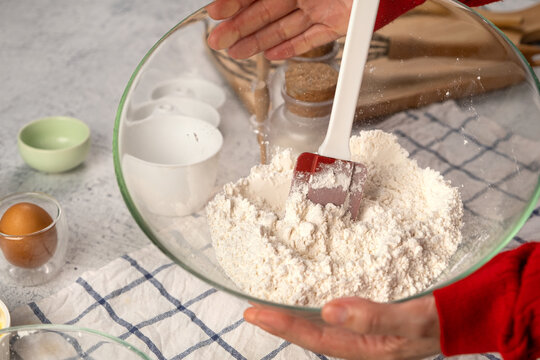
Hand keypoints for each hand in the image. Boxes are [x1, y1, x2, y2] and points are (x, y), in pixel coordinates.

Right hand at [206, 0, 351, 59]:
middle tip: (217, 41)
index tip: (215, 13)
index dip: (234, 2)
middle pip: (264, 12)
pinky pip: (310, 38)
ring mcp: (319, 8)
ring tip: (236, 53)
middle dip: (239, 27)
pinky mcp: (336, 24)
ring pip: (282, 27)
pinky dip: (291, 48)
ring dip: (258, 41)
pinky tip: (272, 55)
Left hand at [244, 295, 440, 359]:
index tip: (253, 312)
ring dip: (295, 312)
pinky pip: (336, 309)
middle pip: (311, 332)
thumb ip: (373, 317)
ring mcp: (364, 328)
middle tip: (250, 308)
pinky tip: (309, 291)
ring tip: (270, 300)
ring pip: (321, 322)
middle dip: (279, 321)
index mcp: (366, 347)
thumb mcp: (412, 319)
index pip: (315, 337)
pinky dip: (316, 300)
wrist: (468, 313)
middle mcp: (360, 340)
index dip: (282, 325)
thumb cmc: (443, 318)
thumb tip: (327, 310)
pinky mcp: (370, 313)